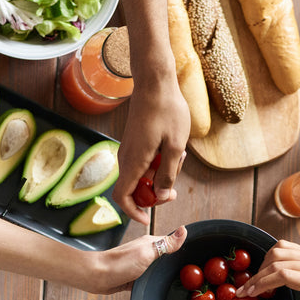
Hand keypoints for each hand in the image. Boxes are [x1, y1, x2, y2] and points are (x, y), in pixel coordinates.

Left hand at [95, 226, 186, 292]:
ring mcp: (140, 265)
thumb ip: (166, 244)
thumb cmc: (121, 263)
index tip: (199, 255)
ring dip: (167, 274)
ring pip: (159, 269)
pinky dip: (156, 283)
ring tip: (182, 283)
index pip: (173, 242)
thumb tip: (184, 230)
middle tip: (193, 273)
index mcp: (151, 243)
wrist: (97, 277)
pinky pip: (150, 279)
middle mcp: (146, 252)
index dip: (185, 247)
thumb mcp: (147, 252)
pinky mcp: (135, 277)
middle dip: (178, 263)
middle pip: (167, 257)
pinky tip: (162, 289)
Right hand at [111, 75, 189, 224]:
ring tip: (177, 156)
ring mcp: (129, 150)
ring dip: (160, 175)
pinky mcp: (134, 144)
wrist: (155, 82)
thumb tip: (160, 195)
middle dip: (154, 194)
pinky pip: (143, 164)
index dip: (133, 212)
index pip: (122, 197)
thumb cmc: (167, 110)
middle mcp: (126, 158)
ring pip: (141, 176)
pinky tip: (172, 149)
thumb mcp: (176, 146)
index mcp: (134, 161)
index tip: (147, 218)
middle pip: (134, 190)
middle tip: (174, 188)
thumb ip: (167, 173)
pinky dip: (158, 164)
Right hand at [236, 240, 299, 299]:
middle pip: (277, 262)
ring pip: (279, 251)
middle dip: (257, 277)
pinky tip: (267, 268)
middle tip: (246, 290)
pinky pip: (285, 246)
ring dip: (262, 265)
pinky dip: (271, 256)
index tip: (249, 294)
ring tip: (257, 281)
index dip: (262, 284)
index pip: (284, 276)